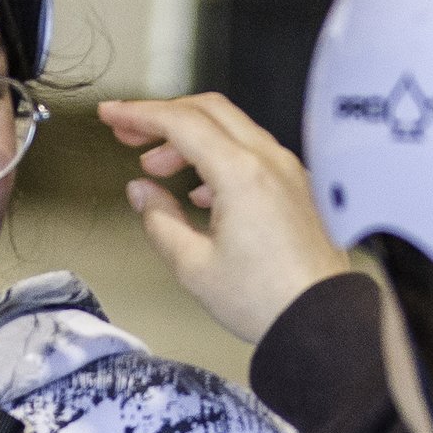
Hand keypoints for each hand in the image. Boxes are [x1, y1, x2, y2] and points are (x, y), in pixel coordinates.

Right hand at [97, 92, 350, 345]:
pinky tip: (201, 188)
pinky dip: (219, 156)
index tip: (112, 114)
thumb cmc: (265, 301)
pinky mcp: (297, 186)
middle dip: (163, 116)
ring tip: (158, 167)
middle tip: (130, 131)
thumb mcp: (193, 267)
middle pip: (208, 111)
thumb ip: (159, 220)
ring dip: (190, 138)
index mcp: (241, 174)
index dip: (139, 114)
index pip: (181, 122)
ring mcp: (287, 170)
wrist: (319, 321)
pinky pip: (253, 153)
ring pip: (232, 129)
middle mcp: (269, 162)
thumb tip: (142, 192)